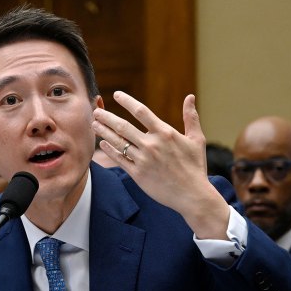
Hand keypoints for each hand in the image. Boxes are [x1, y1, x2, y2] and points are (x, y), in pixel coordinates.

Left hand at [92, 92, 228, 239]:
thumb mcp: (196, 140)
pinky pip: (119, 159)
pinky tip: (102, 144)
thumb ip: (191, 117)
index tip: (117, 95)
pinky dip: (109, 150)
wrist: (192, 195)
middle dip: (107, 117)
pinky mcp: (137, 174)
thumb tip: (190, 96)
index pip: (141, 111)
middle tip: (96, 111)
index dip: (127, 101)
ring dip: (103, 132)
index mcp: (165, 133)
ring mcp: (143, 160)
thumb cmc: (195, 167)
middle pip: (123, 126)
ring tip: (94, 124)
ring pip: (118, 142)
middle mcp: (152, 145)